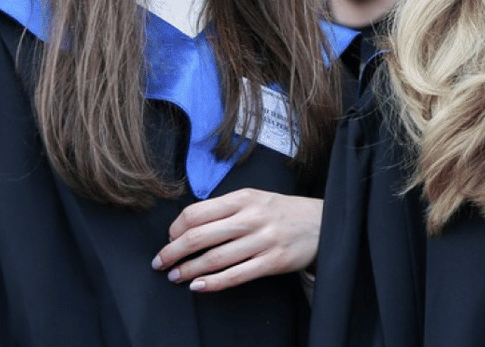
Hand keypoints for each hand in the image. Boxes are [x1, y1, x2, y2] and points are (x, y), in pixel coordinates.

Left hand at [151, 189, 321, 291]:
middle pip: (199, 236)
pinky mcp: (273, 261)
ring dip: (188, 271)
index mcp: (244, 198)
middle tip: (160, 263)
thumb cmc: (282, 212)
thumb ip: (226, 209)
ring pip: (215, 258)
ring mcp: (264, 240)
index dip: (175, 229)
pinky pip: (236, 275)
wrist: (324, 222)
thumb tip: (187, 228)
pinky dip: (213, 283)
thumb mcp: (256, 199)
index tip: (169, 240)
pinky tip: (198, 286)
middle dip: (173, 253)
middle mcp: (252, 217)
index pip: (196, 213)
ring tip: (176, 277)